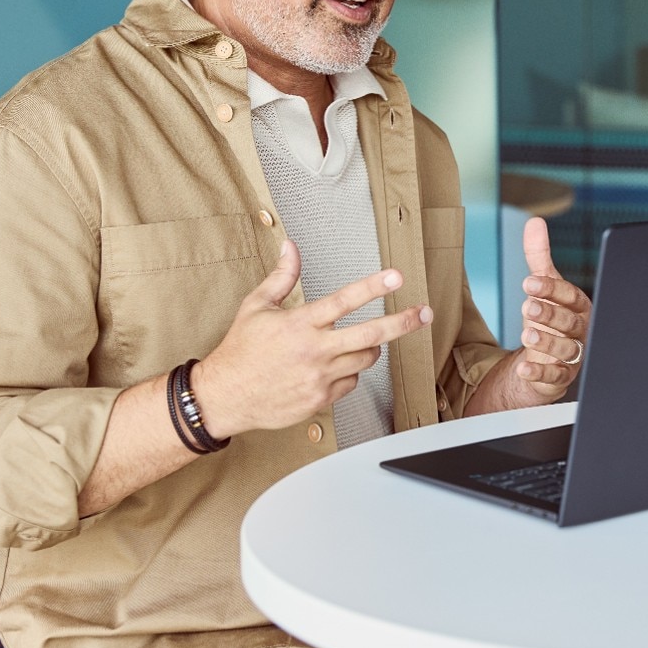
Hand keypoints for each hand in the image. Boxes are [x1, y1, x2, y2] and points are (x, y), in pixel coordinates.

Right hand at [194, 240, 431, 437]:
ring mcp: (319, 378)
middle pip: (370, 335)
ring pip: (365, 359)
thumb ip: (281, 277)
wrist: (223, 397)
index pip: (344, 300)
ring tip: (362, 341)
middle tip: (424, 313)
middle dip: (403, 323)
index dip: (373, 286)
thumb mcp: (256, 307)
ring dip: (370, 348)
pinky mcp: (320, 400)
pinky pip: (352, 383)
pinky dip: (350, 373)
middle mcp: (313, 351)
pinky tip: (334, 367)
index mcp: (299, 324)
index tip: (397, 276)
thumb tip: (290, 247)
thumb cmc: (240, 351)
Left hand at [505, 217, 591, 406]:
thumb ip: (539, 256)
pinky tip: (524, 368)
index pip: (569, 295)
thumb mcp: (544, 286)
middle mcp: (580, 330)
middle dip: (549, 313)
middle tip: (527, 306)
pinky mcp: (561, 378)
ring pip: (565, 349)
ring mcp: (573, 356)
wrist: (552, 359)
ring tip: (526, 333)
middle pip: (569, 321)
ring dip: (547, 342)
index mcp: (579, 306)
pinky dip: (540, 374)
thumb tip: (535, 222)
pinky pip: (554, 377)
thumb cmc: (552, 317)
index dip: (551, 289)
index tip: (530, 283)